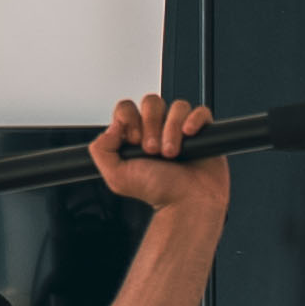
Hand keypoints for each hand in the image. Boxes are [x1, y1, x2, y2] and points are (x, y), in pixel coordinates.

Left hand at [92, 94, 225, 214]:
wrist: (187, 203)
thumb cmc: (159, 193)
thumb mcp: (117, 176)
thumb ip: (101, 150)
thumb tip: (112, 127)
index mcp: (135, 136)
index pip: (127, 108)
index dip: (130, 119)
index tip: (135, 141)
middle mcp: (158, 130)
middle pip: (152, 102)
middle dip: (151, 125)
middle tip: (153, 150)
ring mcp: (180, 129)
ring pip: (177, 106)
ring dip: (172, 128)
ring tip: (172, 153)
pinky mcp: (203, 132)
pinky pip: (200, 111)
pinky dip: (194, 120)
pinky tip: (189, 135)